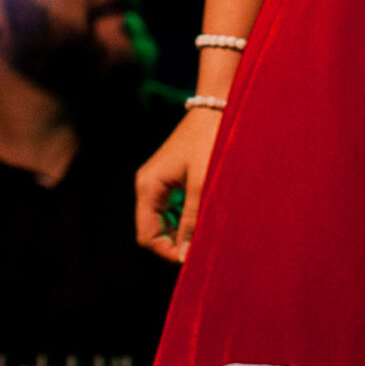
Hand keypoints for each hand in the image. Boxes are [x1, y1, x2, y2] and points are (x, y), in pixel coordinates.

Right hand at [134, 106, 222, 263]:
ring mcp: (158, 180)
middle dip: (177, 241)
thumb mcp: (203, 183)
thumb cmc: (211, 140)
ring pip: (166, 219)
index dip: (168, 251)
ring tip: (208, 230)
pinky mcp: (171, 175)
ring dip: (184, 228)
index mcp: (148, 187)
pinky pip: (174, 205)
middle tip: (204, 246)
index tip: (192, 259)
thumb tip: (185, 255)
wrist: (217, 106)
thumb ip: (193, 219)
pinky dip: (188, 214)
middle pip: (154, 229)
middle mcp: (148, 185)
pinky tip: (207, 213)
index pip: (147, 235)